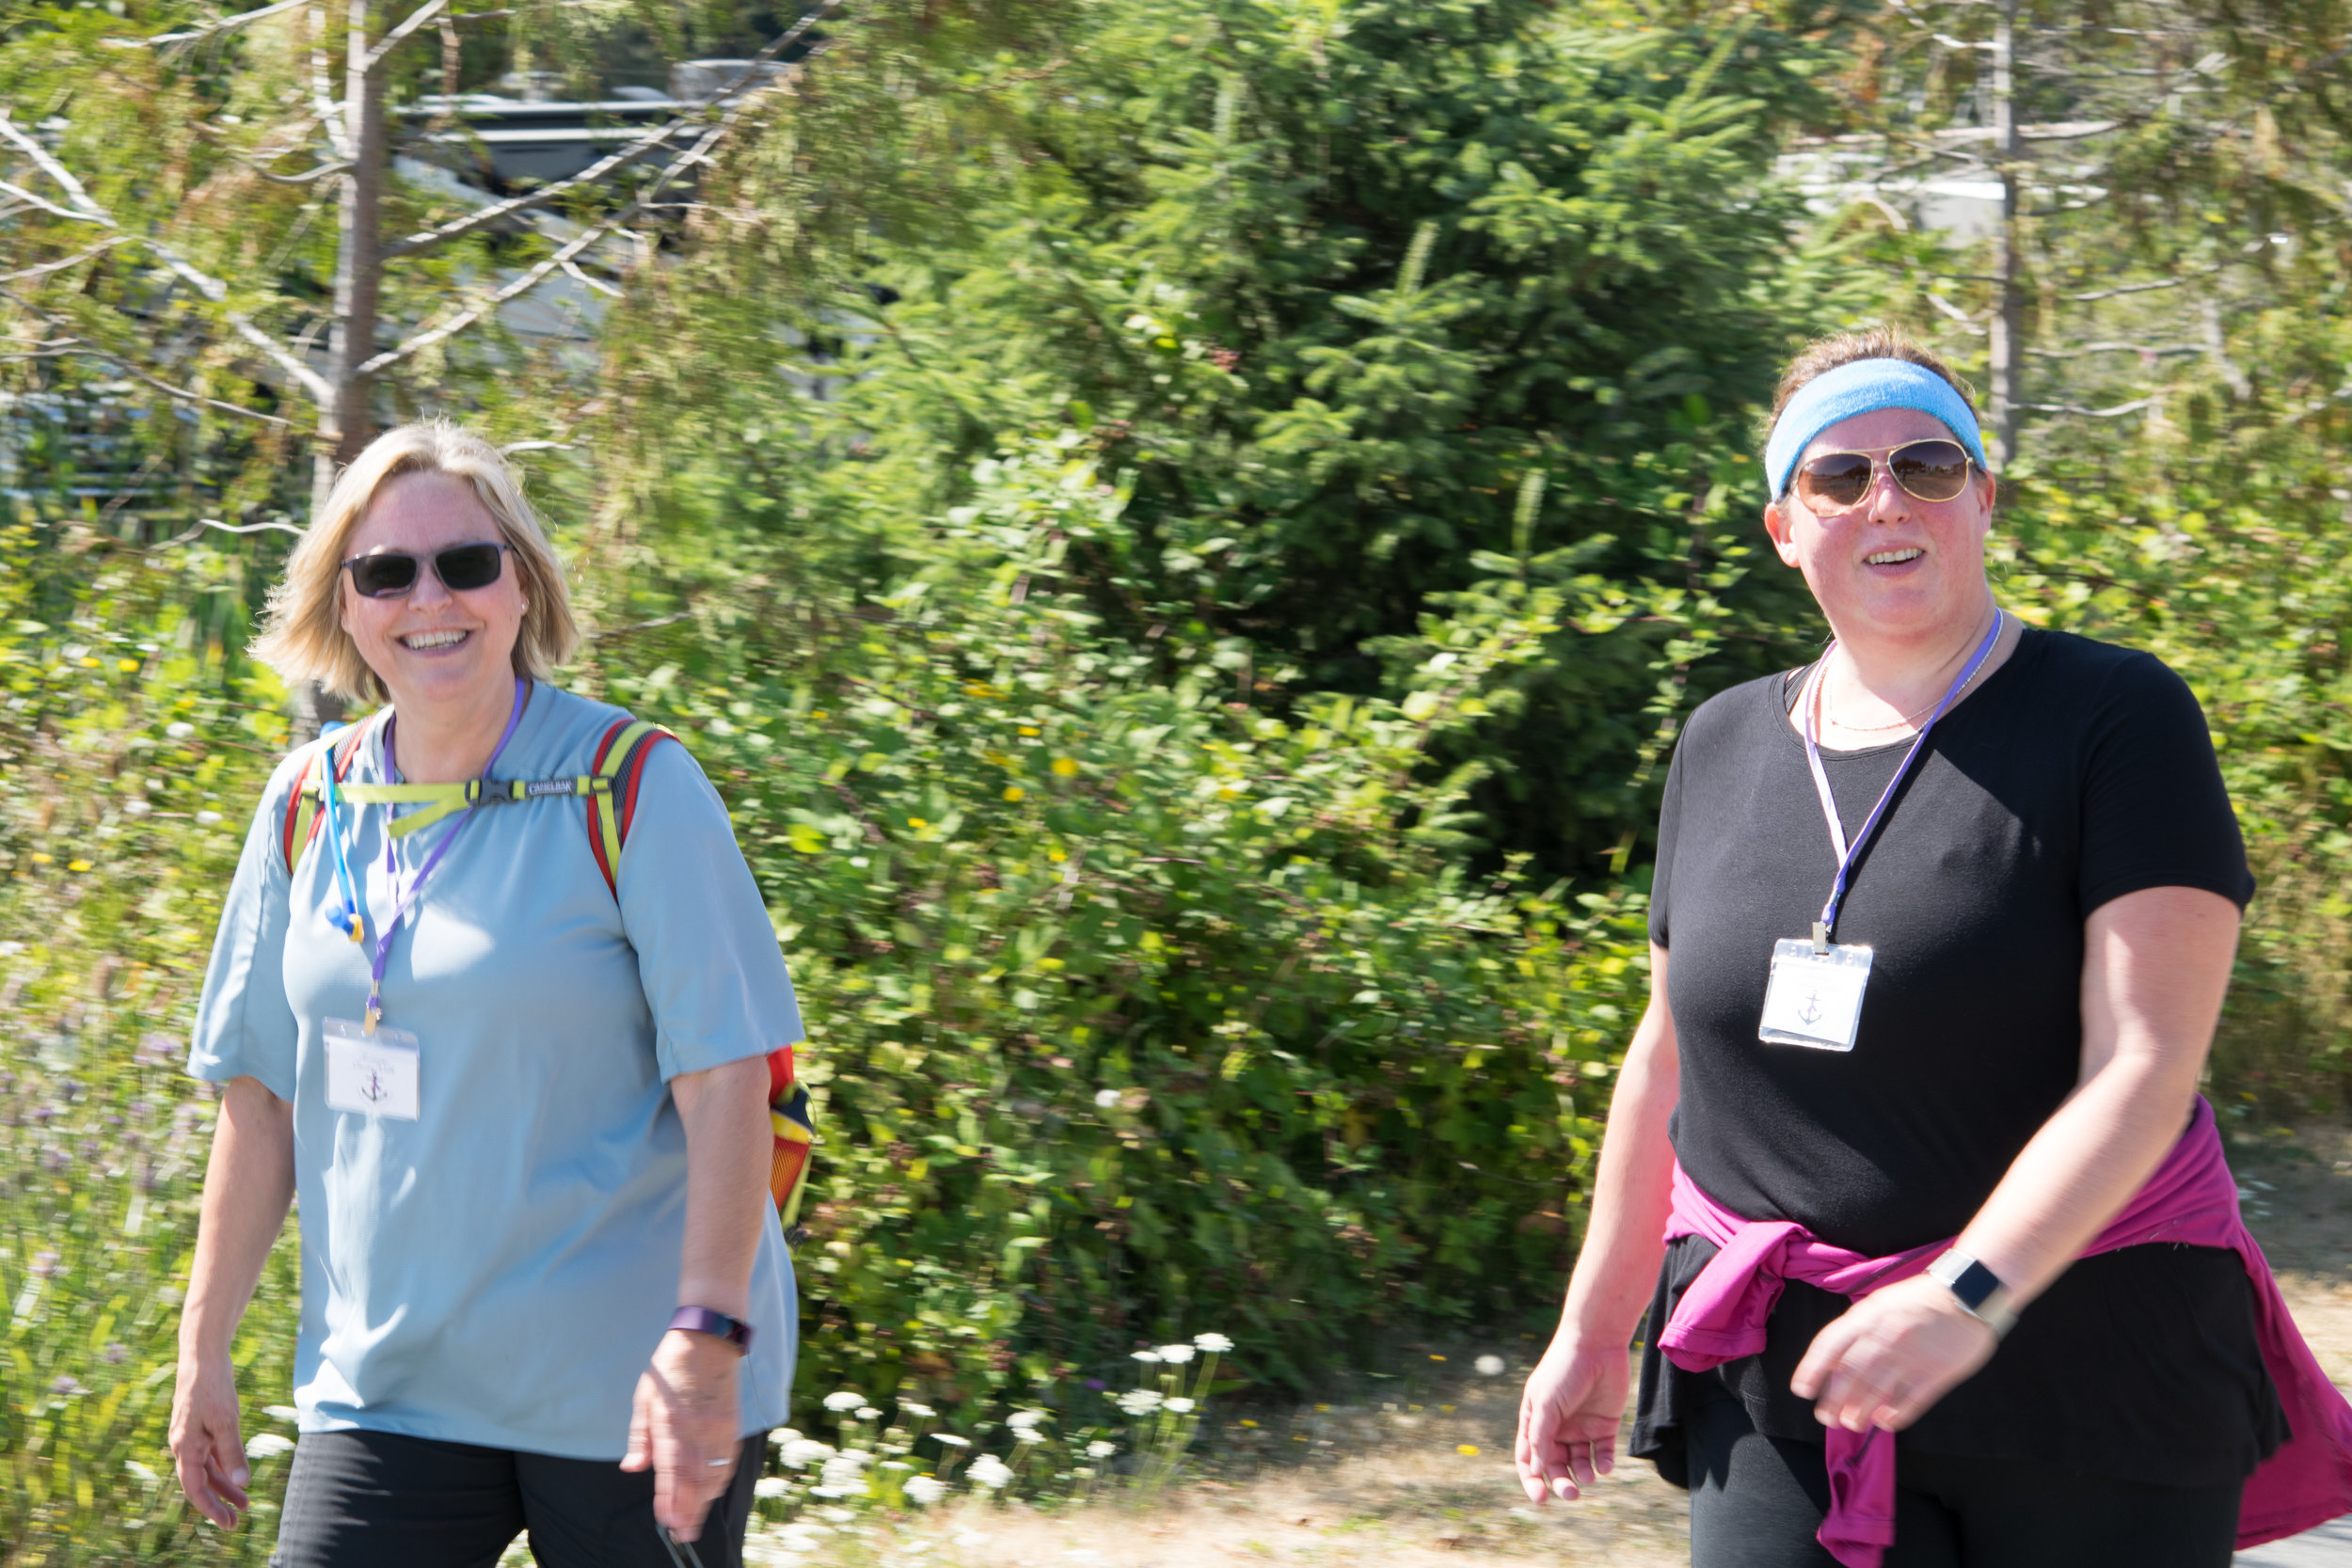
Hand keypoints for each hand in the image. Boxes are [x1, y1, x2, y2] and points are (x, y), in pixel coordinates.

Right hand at [168, 1353, 250, 1529]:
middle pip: (201, 1482)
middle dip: (220, 1501)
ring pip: (208, 1468)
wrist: (203, 1357)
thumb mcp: (226, 1422)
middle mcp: (184, 1446)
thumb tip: (243, 1483)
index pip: (195, 1488)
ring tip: (246, 1501)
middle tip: (238, 1520)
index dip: (210, 1508)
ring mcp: (192, 1436)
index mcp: (184, 1448)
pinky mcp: (201, 1426)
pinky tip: (238, 1475)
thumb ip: (233, 1452)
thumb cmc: (212, 1388)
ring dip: (225, 1484)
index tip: (227, 1523)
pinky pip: (211, 1454)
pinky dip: (224, 1466)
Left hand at [622, 1329, 743, 1540]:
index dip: (670, 1498)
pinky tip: (713, 1494)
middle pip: (694, 1479)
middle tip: (682, 1534)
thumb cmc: (670, 1369)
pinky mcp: (732, 1423)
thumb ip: (640, 1437)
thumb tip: (632, 1467)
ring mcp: (718, 1427)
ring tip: (695, 1522)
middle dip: (688, 1510)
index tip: (667, 1521)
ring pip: (714, 1473)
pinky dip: (720, 1481)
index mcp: (671, 1422)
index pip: (671, 1469)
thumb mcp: (644, 1398)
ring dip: (704, 1501)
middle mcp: (697, 1428)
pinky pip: (728, 1460)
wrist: (707, 1339)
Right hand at [1514, 1335, 1629, 1503]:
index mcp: (1536, 1421)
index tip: (1540, 1498)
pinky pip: (1602, 1452)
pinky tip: (1604, 1467)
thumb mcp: (1546, 1403)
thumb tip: (1536, 1470)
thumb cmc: (1563, 1370)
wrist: (1596, 1344)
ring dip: (1582, 1475)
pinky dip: (1603, 1464)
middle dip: (1561, 1482)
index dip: (1532, 1480)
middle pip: (1556, 1465)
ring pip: (1579, 1462)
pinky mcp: (1605, 1425)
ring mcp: (1581, 1427)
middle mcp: (1558, 1427)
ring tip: (1589, 1477)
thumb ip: (1540, 1437)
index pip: (1529, 1458)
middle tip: (1570, 1494)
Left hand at [1791, 1274, 1997, 1433]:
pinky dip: (1896, 1414)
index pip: (1830, 1345)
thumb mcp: (1879, 1304)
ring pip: (1877, 1391)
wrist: (1965, 1293)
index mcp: (1867, 1317)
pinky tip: (1886, 1422)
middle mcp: (1884, 1338)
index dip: (1812, 1369)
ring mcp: (1911, 1356)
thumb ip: (1858, 1330)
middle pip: (1850, 1374)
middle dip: (1834, 1400)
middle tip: (1826, 1418)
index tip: (1802, 1390)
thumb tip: (1834, 1360)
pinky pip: (1911, 1400)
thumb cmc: (1917, 1300)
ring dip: (1860, 1411)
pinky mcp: (1937, 1373)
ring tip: (1851, 1423)